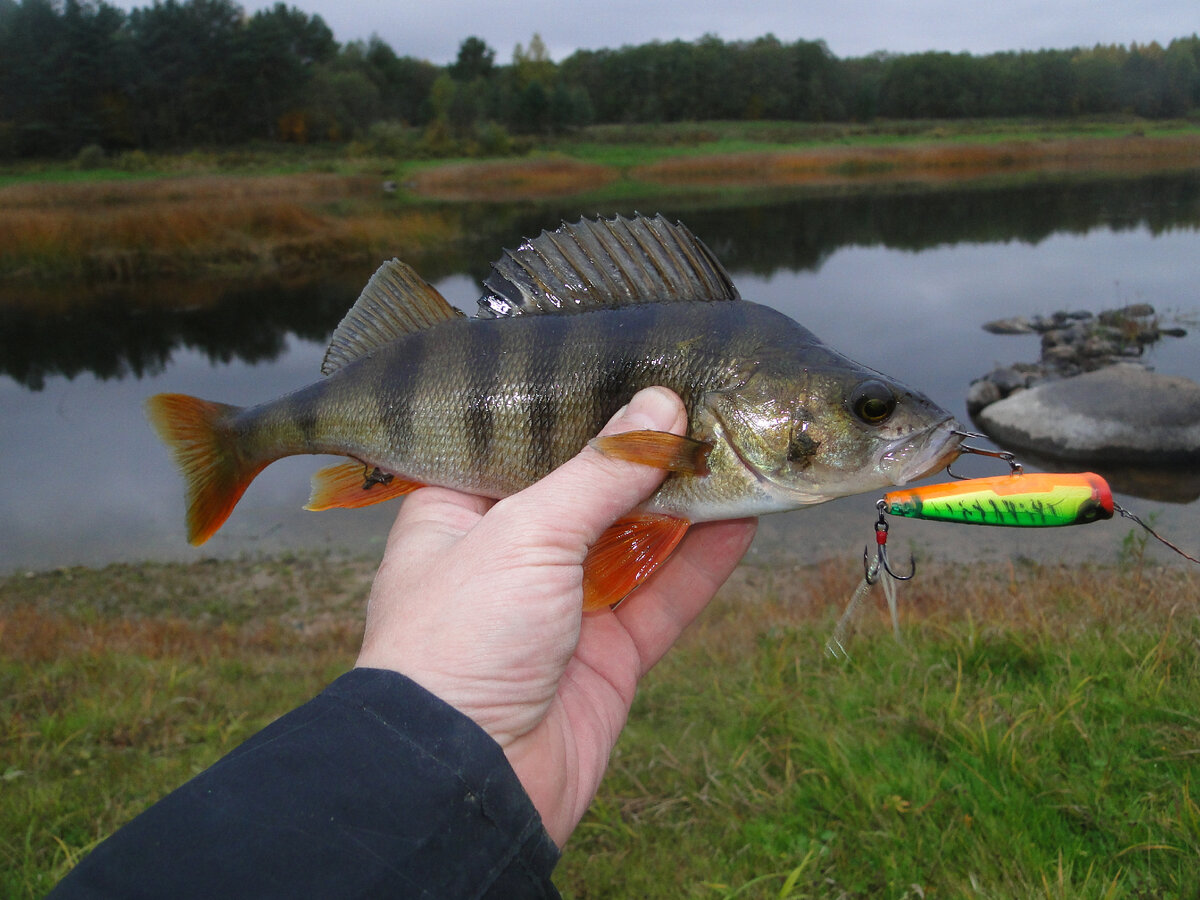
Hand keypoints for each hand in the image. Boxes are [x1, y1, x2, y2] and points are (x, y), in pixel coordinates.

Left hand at [356, 386, 756, 845]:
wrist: (463, 784)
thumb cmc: (459, 639)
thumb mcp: (524, 534)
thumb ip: (599, 472)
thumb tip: (661, 405)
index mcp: (459, 514)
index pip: (522, 446)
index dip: (577, 414)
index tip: (633, 372)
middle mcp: (510, 557)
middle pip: (589, 494)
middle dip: (644, 459)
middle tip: (703, 406)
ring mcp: (562, 609)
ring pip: (635, 544)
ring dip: (684, 504)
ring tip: (736, 448)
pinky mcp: (607, 657)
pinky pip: (662, 599)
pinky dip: (701, 563)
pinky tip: (742, 519)